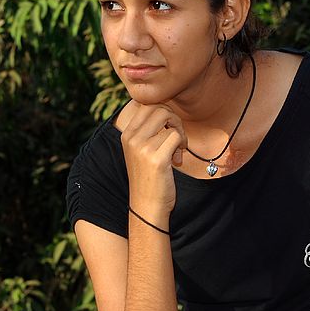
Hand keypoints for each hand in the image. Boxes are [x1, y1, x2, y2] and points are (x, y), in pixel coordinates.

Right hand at [120, 102, 186, 220]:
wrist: (147, 206)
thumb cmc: (149, 177)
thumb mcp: (142, 151)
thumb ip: (149, 131)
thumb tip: (165, 109)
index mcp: (127, 134)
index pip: (147, 104)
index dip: (164, 111)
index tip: (168, 128)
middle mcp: (131, 138)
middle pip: (159, 108)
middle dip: (174, 119)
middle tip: (176, 136)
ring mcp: (142, 148)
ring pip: (169, 120)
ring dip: (180, 133)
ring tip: (177, 149)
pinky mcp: (156, 158)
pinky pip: (176, 136)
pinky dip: (182, 145)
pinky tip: (178, 158)